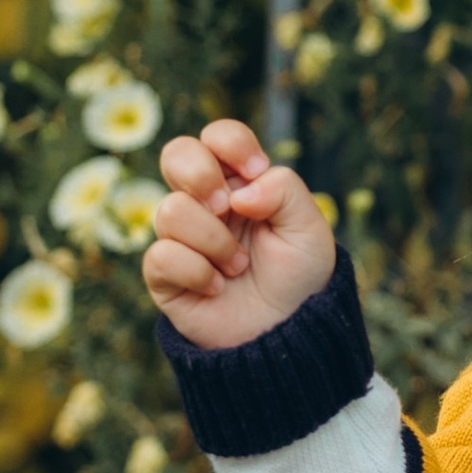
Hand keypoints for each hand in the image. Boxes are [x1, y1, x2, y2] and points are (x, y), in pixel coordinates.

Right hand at [142, 119, 335, 347]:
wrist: (288, 335)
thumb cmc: (300, 278)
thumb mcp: (309, 228)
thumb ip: (284, 190)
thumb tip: (239, 191)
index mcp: (240, 184)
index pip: (217, 137)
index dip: (231, 142)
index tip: (256, 170)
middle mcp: (206, 204)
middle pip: (175, 154)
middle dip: (200, 174)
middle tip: (227, 207)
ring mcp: (182, 238)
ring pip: (170, 211)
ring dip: (213, 241)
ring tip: (238, 267)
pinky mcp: (164, 274)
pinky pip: (162, 256)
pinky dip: (196, 272)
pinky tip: (217, 288)